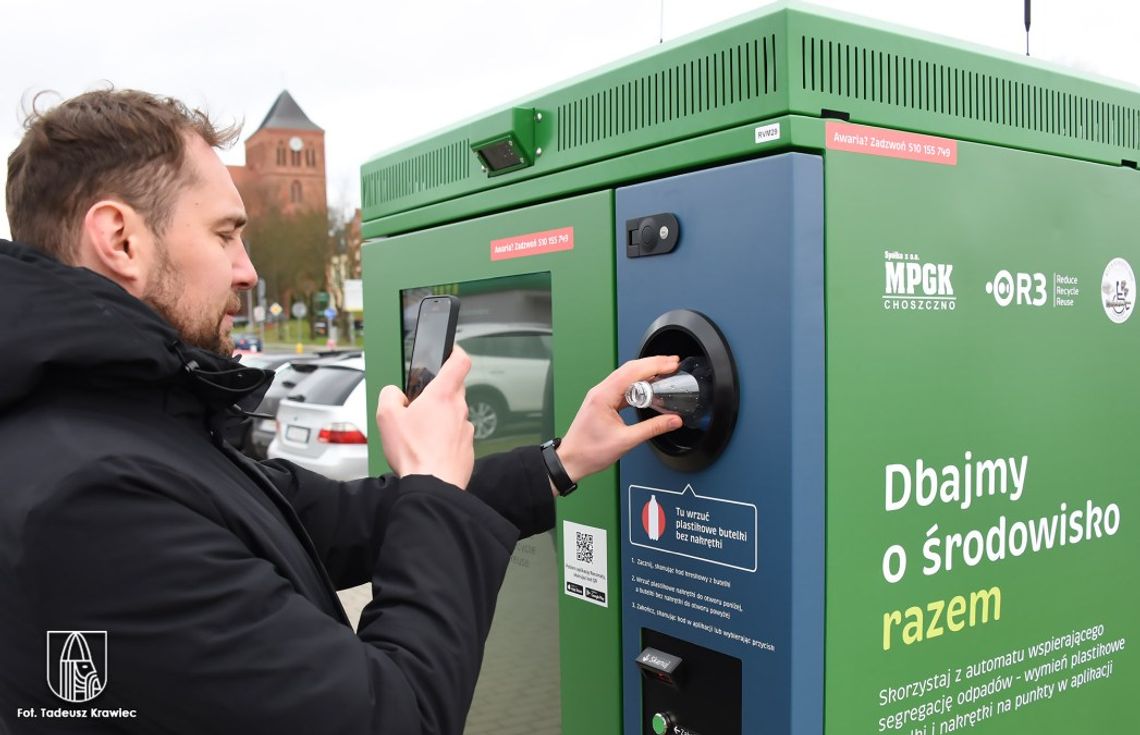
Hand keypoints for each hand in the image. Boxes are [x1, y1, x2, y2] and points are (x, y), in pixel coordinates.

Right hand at [375, 347, 474, 489]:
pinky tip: (429, 450)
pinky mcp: (468, 448)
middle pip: (453, 390)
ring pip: (454, 415)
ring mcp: (466, 429)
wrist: (433, 486)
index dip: (455, 352)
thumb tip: (395, 392)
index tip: (449, 351)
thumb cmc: (413, 453)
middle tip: (419, 405)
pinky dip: (445, 439)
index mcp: (443, 395)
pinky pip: (456, 436)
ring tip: (420, 434)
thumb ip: (390, 394)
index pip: (460, 362)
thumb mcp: (386, 417)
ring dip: (440, 418)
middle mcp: (459, 409)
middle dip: (437, 393)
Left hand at [556, 355, 683, 485]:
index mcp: (604, 396)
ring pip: (626, 375)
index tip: (671, 364)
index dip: (655, 365)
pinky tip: (648, 385)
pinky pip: (622, 385)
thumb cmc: (589, 451)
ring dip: (645, 371)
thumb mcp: (626, 441)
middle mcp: (600, 391)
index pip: (633, 372)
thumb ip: (652, 428)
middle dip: (653, 363)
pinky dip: (638, 382)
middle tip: (672, 363)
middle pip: (630, 368)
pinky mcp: (602, 401)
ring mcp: (600, 395)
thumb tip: (673, 420)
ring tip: (664, 370)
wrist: (571, 460)